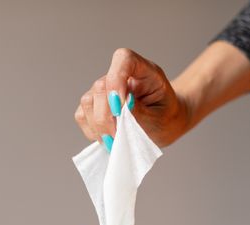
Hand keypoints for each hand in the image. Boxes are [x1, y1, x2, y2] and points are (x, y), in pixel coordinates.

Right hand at [74, 48, 190, 148]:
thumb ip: (139, 113)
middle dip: (106, 117)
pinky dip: (92, 130)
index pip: (123, 59)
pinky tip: (107, 138)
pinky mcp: (94, 105)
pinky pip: (82, 115)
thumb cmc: (166, 118)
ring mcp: (105, 89)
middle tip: (117, 138)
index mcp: (144, 70)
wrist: (166, 123)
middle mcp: (122, 76)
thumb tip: (117, 110)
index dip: (116, 80)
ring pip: (88, 102)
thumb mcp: (161, 119)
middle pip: (101, 87)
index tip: (119, 109)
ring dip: (98, 126)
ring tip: (114, 141)